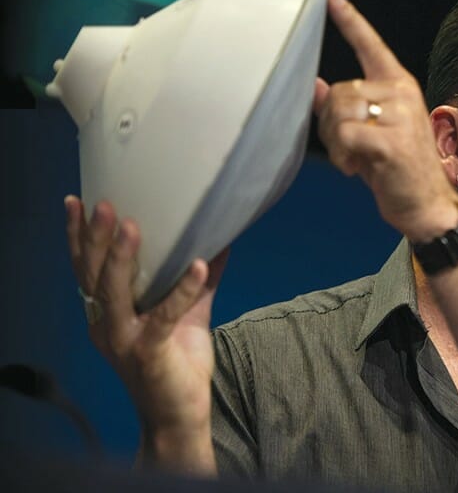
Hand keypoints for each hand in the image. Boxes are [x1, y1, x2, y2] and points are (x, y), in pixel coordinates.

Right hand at [64, 195, 227, 463]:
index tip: (77, 201)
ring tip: (131, 225)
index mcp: (107, 314)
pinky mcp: (150, 353)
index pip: (87, 269)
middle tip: (102, 203)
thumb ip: (199, 283)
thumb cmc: (178, 365)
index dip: (79, 237)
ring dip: (122, 257)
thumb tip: (220, 243)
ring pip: (114, 292)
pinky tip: (200, 265)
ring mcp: (125, 340)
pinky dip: (183, 289)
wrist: (178, 418)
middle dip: (96, 237)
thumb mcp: (189, 315)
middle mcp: (107, 325)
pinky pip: (165, 316)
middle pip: (94, 275)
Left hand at [313, 0, 457, 240]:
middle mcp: (402, 93)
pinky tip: (356, 169)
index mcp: (399, 86)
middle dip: (329, 121)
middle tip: (343, 148)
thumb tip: (314, 86)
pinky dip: (342, 156)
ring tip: (352, 159)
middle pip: (339, 89)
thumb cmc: (398, 170)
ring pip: (339, 111)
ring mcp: (399, 115)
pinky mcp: (391, 140)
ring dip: (335, 141)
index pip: (370, 45)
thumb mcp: (369, 134)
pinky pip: (346, 135)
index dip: (349, 19)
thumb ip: (345, 109)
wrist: (429, 206)